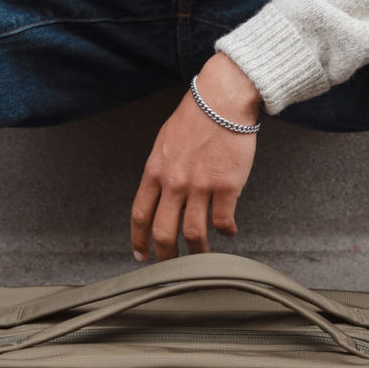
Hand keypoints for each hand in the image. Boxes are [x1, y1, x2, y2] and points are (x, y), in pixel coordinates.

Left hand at [130, 53, 262, 262]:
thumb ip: (162, 169)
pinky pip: (224, 221)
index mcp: (156, 171)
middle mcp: (174, 182)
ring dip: (198, 251)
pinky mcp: (226, 186)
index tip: (141, 254)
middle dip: (165, 256)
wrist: (223, 99)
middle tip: (171, 268)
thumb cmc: (197, 116)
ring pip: (193, 233)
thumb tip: (162, 190)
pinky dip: (227, 231)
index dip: (139, 239)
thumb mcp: (166, 141)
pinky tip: (230, 231)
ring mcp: (200, 186)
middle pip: (163, 231)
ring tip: (203, 256)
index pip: (140, 213)